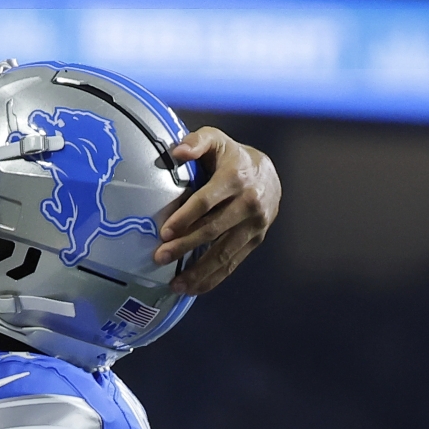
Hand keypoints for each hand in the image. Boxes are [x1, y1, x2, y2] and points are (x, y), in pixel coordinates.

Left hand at [154, 128, 279, 296]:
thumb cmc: (232, 158)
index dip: (185, 217)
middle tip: (159, 258)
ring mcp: (255, 225)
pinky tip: (192, 288)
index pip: (207, 201)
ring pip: (224, 252)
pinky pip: (232, 263)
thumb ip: (197, 141)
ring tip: (174, 284)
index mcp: (236, 177)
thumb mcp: (216, 140)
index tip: (164, 233)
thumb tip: (177, 152)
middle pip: (213, 229)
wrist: (269, 175)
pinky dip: (212, 278)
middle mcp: (249, 203)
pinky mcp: (255, 241)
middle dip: (184, 245)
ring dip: (198, 271)